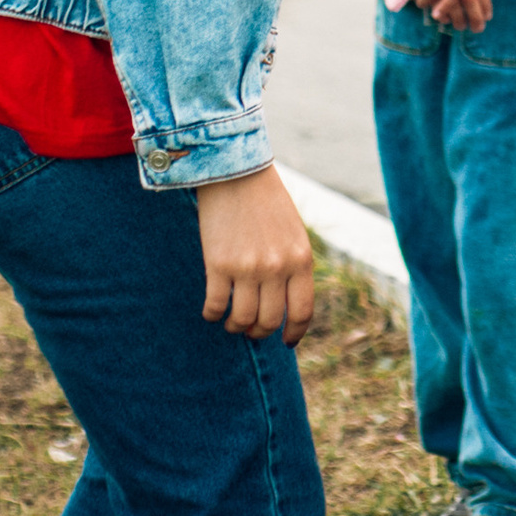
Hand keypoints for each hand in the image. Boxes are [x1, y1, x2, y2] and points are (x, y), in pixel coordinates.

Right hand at [194, 167, 315, 345]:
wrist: (236, 173)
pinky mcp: (218, 265)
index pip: (302, 311)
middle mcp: (277, 268)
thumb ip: (294, 266)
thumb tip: (287, 302)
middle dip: (260, 332)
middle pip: (269, 320)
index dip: (294, 332)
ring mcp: (247, 268)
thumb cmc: (267, 203)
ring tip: (231, 323)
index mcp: (301, 259)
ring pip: (242, 319)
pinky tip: (212, 311)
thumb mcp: (294, 233)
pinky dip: (213, 314)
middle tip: (251, 330)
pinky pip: (215, 306)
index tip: (286, 341)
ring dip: (236, 327)